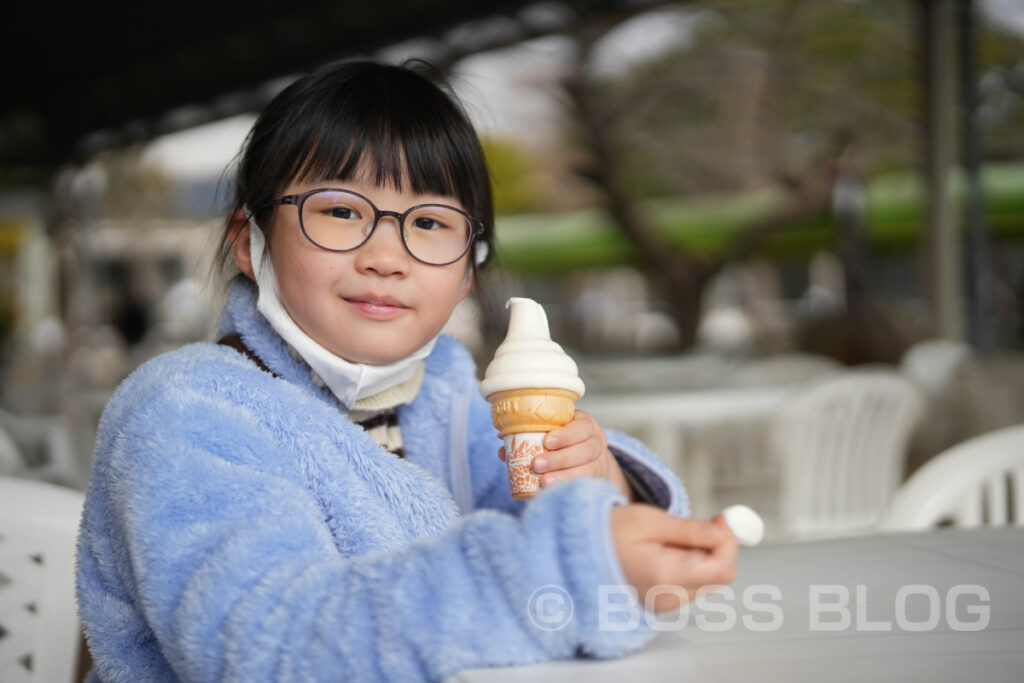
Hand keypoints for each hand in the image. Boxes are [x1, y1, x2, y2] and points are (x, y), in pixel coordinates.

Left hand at [498, 410, 632, 499]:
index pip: (582, 426)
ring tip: (544, 482)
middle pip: (585, 450)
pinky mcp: (595, 480)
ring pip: (587, 469)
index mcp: (585, 425)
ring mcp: (598, 463)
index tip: (547, 442)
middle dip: (560, 458)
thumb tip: (505, 452)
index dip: (566, 434)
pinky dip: (570, 487)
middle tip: (537, 464)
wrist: (588, 459)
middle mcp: (596, 442)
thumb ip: (531, 438)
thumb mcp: (552, 433)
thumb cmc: (564, 443)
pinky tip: (555, 491)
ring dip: (564, 476)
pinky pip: (586, 484)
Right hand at [610, 504, 737, 612]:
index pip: (722, 568)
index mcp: (665, 576)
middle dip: (717, 547)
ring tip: (671, 537)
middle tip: (700, 523)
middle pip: (718, 575)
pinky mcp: (661, 603)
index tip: (721, 517)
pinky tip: (665, 551)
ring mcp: (665, 604)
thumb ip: (688, 530)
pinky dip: (688, 565)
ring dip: (702, 556)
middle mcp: (668, 597)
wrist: (576, 553)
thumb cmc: (607, 533)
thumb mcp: (648, 521)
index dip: (729, 541)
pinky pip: (690, 584)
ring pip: (706, 579)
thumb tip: (722, 534)